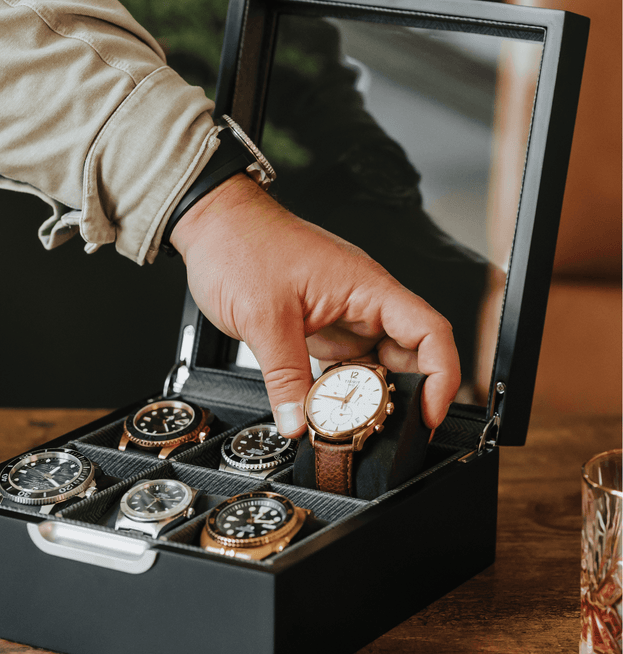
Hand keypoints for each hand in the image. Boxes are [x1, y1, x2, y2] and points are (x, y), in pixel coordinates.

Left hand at [171, 174, 459, 437]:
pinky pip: (343, 361)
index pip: (430, 331)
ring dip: (367, 394)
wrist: (212, 226)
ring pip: (373, 362)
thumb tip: (299, 422)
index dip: (442, 376)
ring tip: (354, 423)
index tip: (430, 412)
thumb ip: (285, 377)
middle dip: (403, 393)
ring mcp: (341, 313)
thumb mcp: (264, 319)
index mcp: (365, 287)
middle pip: (408, 353)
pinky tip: (328, 405)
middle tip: (385, 427)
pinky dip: (340, 387)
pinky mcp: (319, 324)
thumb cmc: (241, 245)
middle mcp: (361, 300)